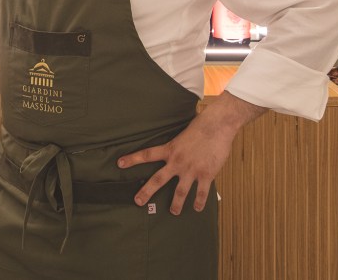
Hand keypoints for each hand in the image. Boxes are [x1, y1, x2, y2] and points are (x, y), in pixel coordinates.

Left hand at [117, 91, 264, 214]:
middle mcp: (177, 161)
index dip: (132, 159)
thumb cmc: (200, 126)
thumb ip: (176, 147)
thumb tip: (172, 154)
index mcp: (170, 149)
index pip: (146, 154)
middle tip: (137, 202)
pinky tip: (197, 208)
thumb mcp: (182, 135)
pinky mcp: (206, 174)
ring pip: (180, 191)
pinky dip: (199, 202)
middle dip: (146, 191)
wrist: (217, 126)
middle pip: (158, 179)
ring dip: (175, 204)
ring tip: (173, 212)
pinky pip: (201, 192)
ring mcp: (191, 169)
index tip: (120, 164)